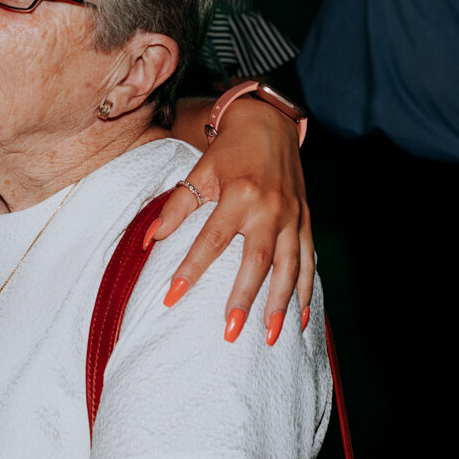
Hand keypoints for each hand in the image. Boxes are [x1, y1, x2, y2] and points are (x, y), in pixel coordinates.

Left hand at [148, 97, 313, 344]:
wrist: (269, 123)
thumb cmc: (229, 150)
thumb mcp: (200, 171)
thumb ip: (176, 206)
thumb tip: (148, 239)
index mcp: (240, 195)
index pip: (211, 241)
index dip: (190, 270)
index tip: (171, 298)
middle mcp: (270, 209)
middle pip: (256, 262)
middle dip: (244, 299)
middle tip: (230, 332)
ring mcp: (292, 216)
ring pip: (289, 267)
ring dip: (281, 304)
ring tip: (272, 336)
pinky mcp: (306, 220)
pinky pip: (309, 260)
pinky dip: (306, 290)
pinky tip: (301, 318)